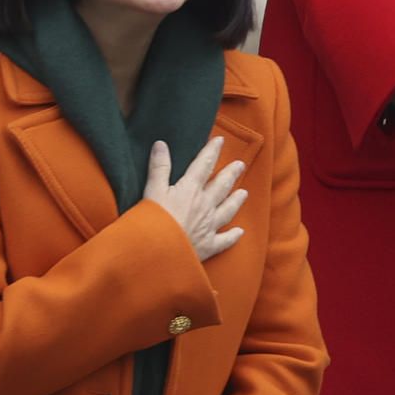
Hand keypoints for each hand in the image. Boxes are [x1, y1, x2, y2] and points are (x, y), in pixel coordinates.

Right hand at [143, 136, 248, 261]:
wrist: (158, 253)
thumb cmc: (151, 221)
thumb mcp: (152, 190)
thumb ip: (159, 167)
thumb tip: (161, 144)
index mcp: (190, 190)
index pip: (204, 165)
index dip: (212, 151)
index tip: (220, 140)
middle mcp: (205, 205)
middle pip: (221, 185)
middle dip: (231, 173)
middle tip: (240, 164)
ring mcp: (209, 226)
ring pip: (227, 210)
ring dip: (236, 200)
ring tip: (243, 192)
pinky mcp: (207, 246)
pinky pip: (224, 240)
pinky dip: (233, 236)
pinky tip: (239, 233)